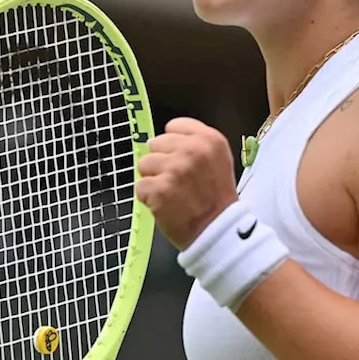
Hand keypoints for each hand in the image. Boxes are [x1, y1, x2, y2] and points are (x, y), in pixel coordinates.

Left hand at [136, 118, 238, 248]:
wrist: (218, 233)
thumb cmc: (217, 199)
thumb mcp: (218, 160)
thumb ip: (195, 144)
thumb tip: (164, 141)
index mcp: (209, 139)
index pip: (174, 126)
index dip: (173, 145)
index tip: (180, 159)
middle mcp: (192, 150)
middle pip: (156, 144)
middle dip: (162, 161)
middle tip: (178, 181)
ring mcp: (174, 169)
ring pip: (144, 164)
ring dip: (154, 179)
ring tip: (172, 193)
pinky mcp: (158, 189)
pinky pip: (140, 187)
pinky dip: (149, 198)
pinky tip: (166, 205)